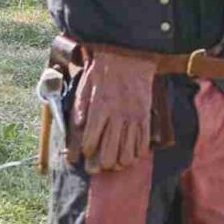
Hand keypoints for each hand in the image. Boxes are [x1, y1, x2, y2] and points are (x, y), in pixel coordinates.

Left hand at [73, 49, 155, 172]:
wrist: (129, 57)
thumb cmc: (103, 73)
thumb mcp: (84, 87)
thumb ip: (79, 109)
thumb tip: (78, 127)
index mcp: (100, 108)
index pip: (91, 140)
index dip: (87, 151)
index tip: (86, 152)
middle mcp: (117, 116)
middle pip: (109, 152)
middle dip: (102, 164)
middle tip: (97, 166)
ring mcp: (133, 117)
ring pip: (127, 152)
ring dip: (120, 162)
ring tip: (115, 163)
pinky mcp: (145, 117)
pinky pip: (143, 142)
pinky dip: (138, 153)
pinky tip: (131, 155)